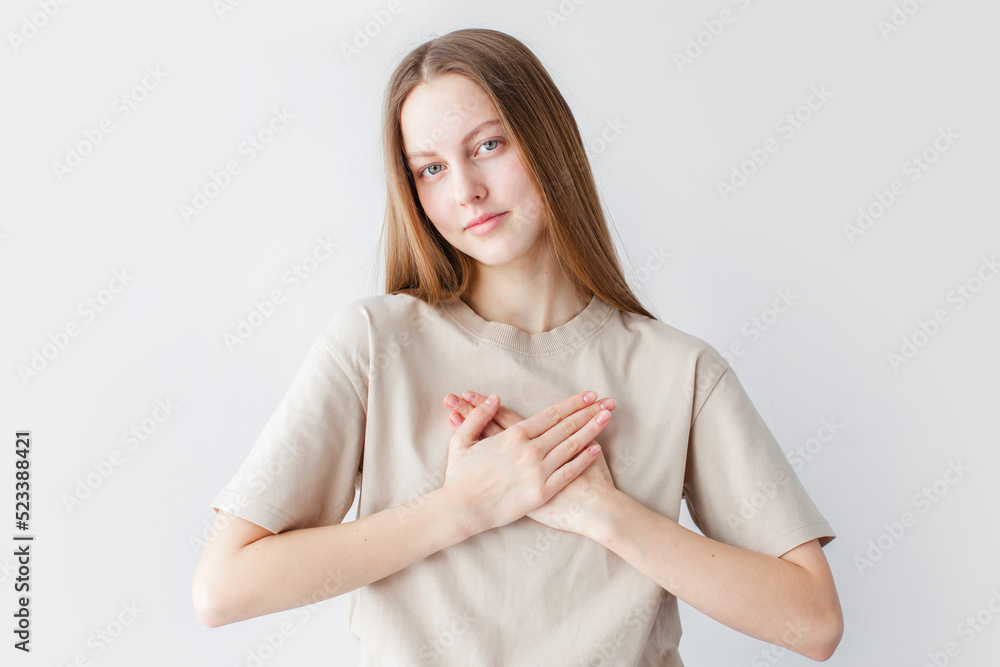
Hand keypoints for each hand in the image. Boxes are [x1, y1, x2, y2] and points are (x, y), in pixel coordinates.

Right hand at [443, 390, 618, 537]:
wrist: (461, 510)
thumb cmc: (460, 476)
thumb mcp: (462, 440)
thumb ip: (479, 416)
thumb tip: (495, 398)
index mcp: (513, 435)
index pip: (552, 414)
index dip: (573, 403)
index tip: (589, 395)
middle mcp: (530, 450)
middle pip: (567, 426)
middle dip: (589, 412)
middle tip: (606, 402)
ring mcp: (538, 472)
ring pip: (572, 446)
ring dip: (592, 430)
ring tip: (607, 418)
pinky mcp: (542, 492)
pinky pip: (568, 472)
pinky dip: (584, 459)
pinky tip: (596, 448)